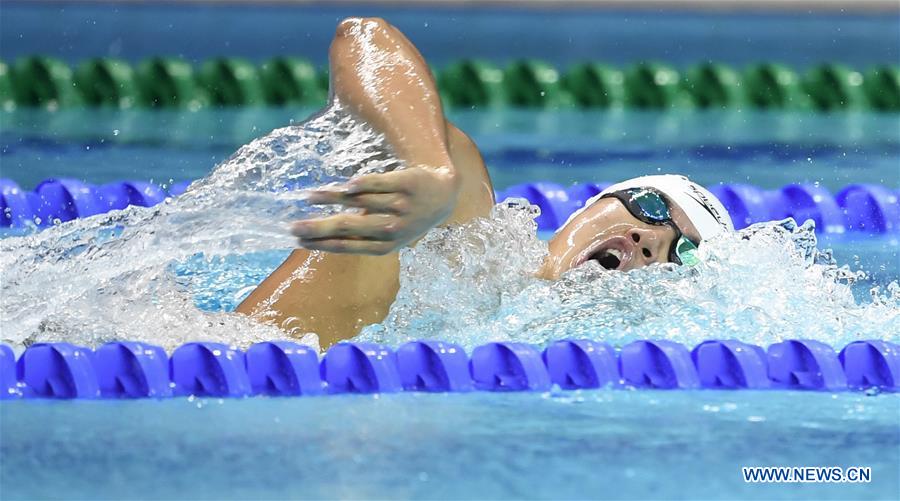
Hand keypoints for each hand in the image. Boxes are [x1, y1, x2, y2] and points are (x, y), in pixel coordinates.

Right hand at [291, 165, 458, 254]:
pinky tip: (344, 186)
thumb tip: (320, 239)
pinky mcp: (407, 183)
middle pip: (349, 227)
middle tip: (294, 227)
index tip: (299, 242)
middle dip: (319, 228)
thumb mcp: (389, 235)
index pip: (347, 246)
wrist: (443, 196)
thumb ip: (361, 237)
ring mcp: (401, 206)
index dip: (322, 244)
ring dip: (331, 199)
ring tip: (309, 197)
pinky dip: (360, 185)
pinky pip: (378, 183)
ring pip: (360, 201)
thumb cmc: (407, 218)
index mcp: (385, 245)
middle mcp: (392, 228)